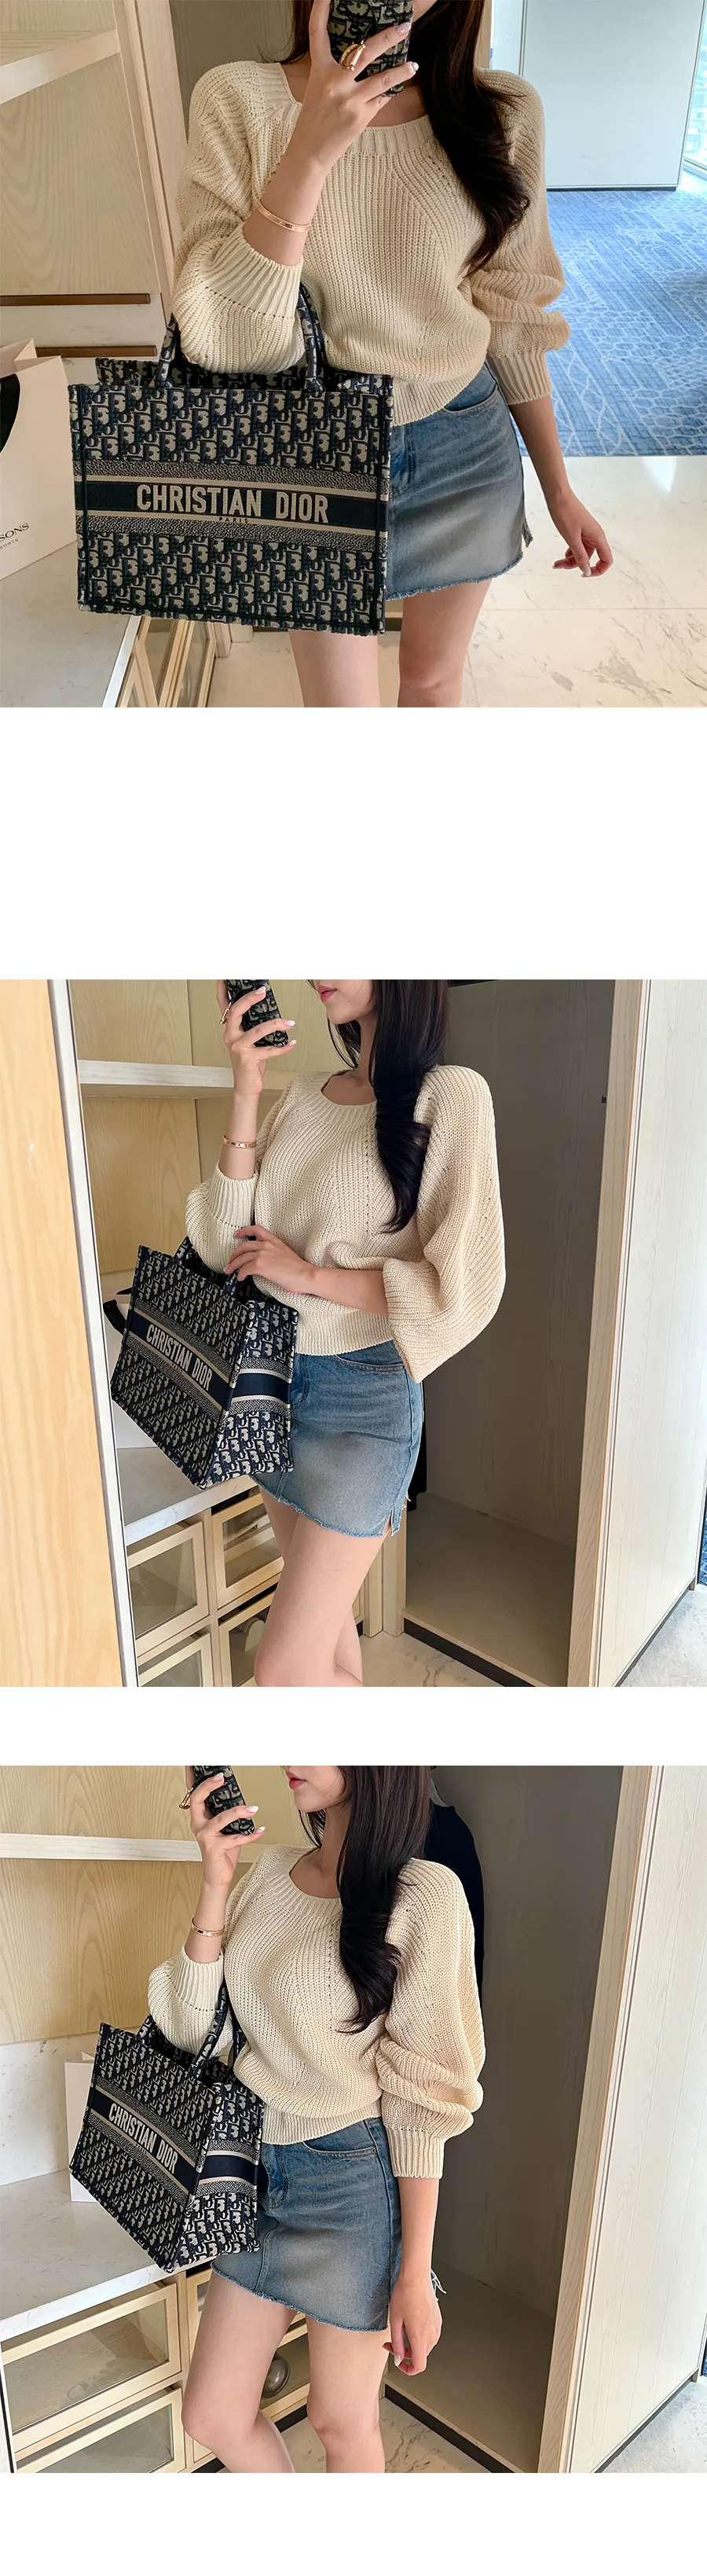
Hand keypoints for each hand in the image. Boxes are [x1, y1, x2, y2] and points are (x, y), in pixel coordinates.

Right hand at [184, 1768, 264, 1894]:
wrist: (217, 1875)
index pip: (194, 1793)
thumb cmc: (222, 1850)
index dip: (194, 1778)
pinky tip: (260, 1830)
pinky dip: (250, 1835)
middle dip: (209, 1786)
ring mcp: (205, 1836)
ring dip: (239, 1811)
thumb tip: (238, 1796)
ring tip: (253, 1808)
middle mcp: (198, 1825)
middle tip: (221, 1777)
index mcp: (199, 1817)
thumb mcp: (223, 1828)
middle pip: (197, 1800)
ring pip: (220, 1819)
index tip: (197, 1764)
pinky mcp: (215, 1848)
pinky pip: (235, 1839)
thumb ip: (226, 1812)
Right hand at [216, 982, 295, 1105]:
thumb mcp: (250, 1042)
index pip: (225, 1006)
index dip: (224, 990)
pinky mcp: (248, 1059)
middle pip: (236, 1012)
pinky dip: (283, 1047)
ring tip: (289, 1022)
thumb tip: (271, 1012)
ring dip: (276, 1025)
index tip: (227, 977)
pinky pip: (269, 1050)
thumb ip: (255, 1027)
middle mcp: (231, 1037)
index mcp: (230, 1030)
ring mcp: (238, 1048)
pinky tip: (292, 1044)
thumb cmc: (250, 1063)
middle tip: (262, 991)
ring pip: (258, 1030)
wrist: (245, 1087)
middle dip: (249, 999)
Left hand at [226, 1228, 317, 1295]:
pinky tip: (240, 1278)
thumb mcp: (286, 1253)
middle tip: (230, 1260)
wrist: (305, 1275)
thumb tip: (265, 1261)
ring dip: (233, 1265)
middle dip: (234, 1254)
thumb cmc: (299, 1269)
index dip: (244, 1231)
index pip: (256, 1229)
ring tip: (230, 1271)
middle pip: (243, 1246)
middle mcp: (267, 1245)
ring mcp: (263, 1255)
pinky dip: (240, 1274)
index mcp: (274, 1241)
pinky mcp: (260, 1266)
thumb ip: (274, 1253)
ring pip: (241, 1258)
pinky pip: (244, 1269)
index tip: (237, 1234)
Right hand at [298, 0, 416, 171]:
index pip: (318, 35)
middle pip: (365, 52)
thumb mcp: (319, 89)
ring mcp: (349, 99)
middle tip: (405, 27)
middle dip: (389, 37)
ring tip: (414, 65)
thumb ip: (336, 73)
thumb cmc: (315, 119)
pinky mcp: (361, 116)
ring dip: (401, 71)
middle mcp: (334, 82)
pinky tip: (394, 91)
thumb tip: (362, 60)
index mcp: (320, 71)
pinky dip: (387, 95)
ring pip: (383, 79)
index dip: (321, 12)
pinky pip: (381, 99)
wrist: (310, 152)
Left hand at [385, 2272, 441, 2376]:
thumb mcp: (395, 2321)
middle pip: (421, 2356)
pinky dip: (419, 2336)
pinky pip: (430, 2336)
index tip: (400, 2363)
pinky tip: (410, 2324)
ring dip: (413, 2345)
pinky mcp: (438, 2320)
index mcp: (420, 2336)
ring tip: (401, 2330)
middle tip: (392, 2343)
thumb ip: (397, 2343)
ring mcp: (437, 2326)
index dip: (408, 2370)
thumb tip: (398, 2358)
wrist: (416, 2276)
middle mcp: (432, 2333)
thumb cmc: (405, 2294)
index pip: (419, 2366)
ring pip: (426, 2347)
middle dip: (405, 2354)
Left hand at [550, 489, 612, 577]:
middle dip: (576, 565)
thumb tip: (586, 571)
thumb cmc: (566, 513)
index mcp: (598, 537)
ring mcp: (588, 533)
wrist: (558, 496)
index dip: (597, 570)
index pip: (606, 560)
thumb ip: (580, 556)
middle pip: (590, 558)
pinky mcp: (580, 530)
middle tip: (560, 565)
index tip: (583, 574)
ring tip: (557, 562)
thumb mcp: (572, 539)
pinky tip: (562, 554)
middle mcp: (595, 536)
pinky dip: (571, 551)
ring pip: (582, 553)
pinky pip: (578, 545)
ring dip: (570, 560)